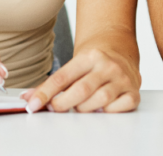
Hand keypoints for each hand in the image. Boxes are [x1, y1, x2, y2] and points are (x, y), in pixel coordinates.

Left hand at [22, 47, 139, 113]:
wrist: (121, 50)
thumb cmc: (94, 61)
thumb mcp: (74, 65)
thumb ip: (53, 83)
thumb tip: (28, 98)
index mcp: (90, 56)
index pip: (62, 77)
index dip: (45, 93)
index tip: (32, 105)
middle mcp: (108, 66)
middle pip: (80, 91)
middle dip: (62, 104)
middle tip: (56, 107)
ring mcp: (122, 79)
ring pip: (98, 102)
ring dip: (84, 108)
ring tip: (80, 104)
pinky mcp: (133, 92)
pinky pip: (117, 109)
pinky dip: (106, 112)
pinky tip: (101, 106)